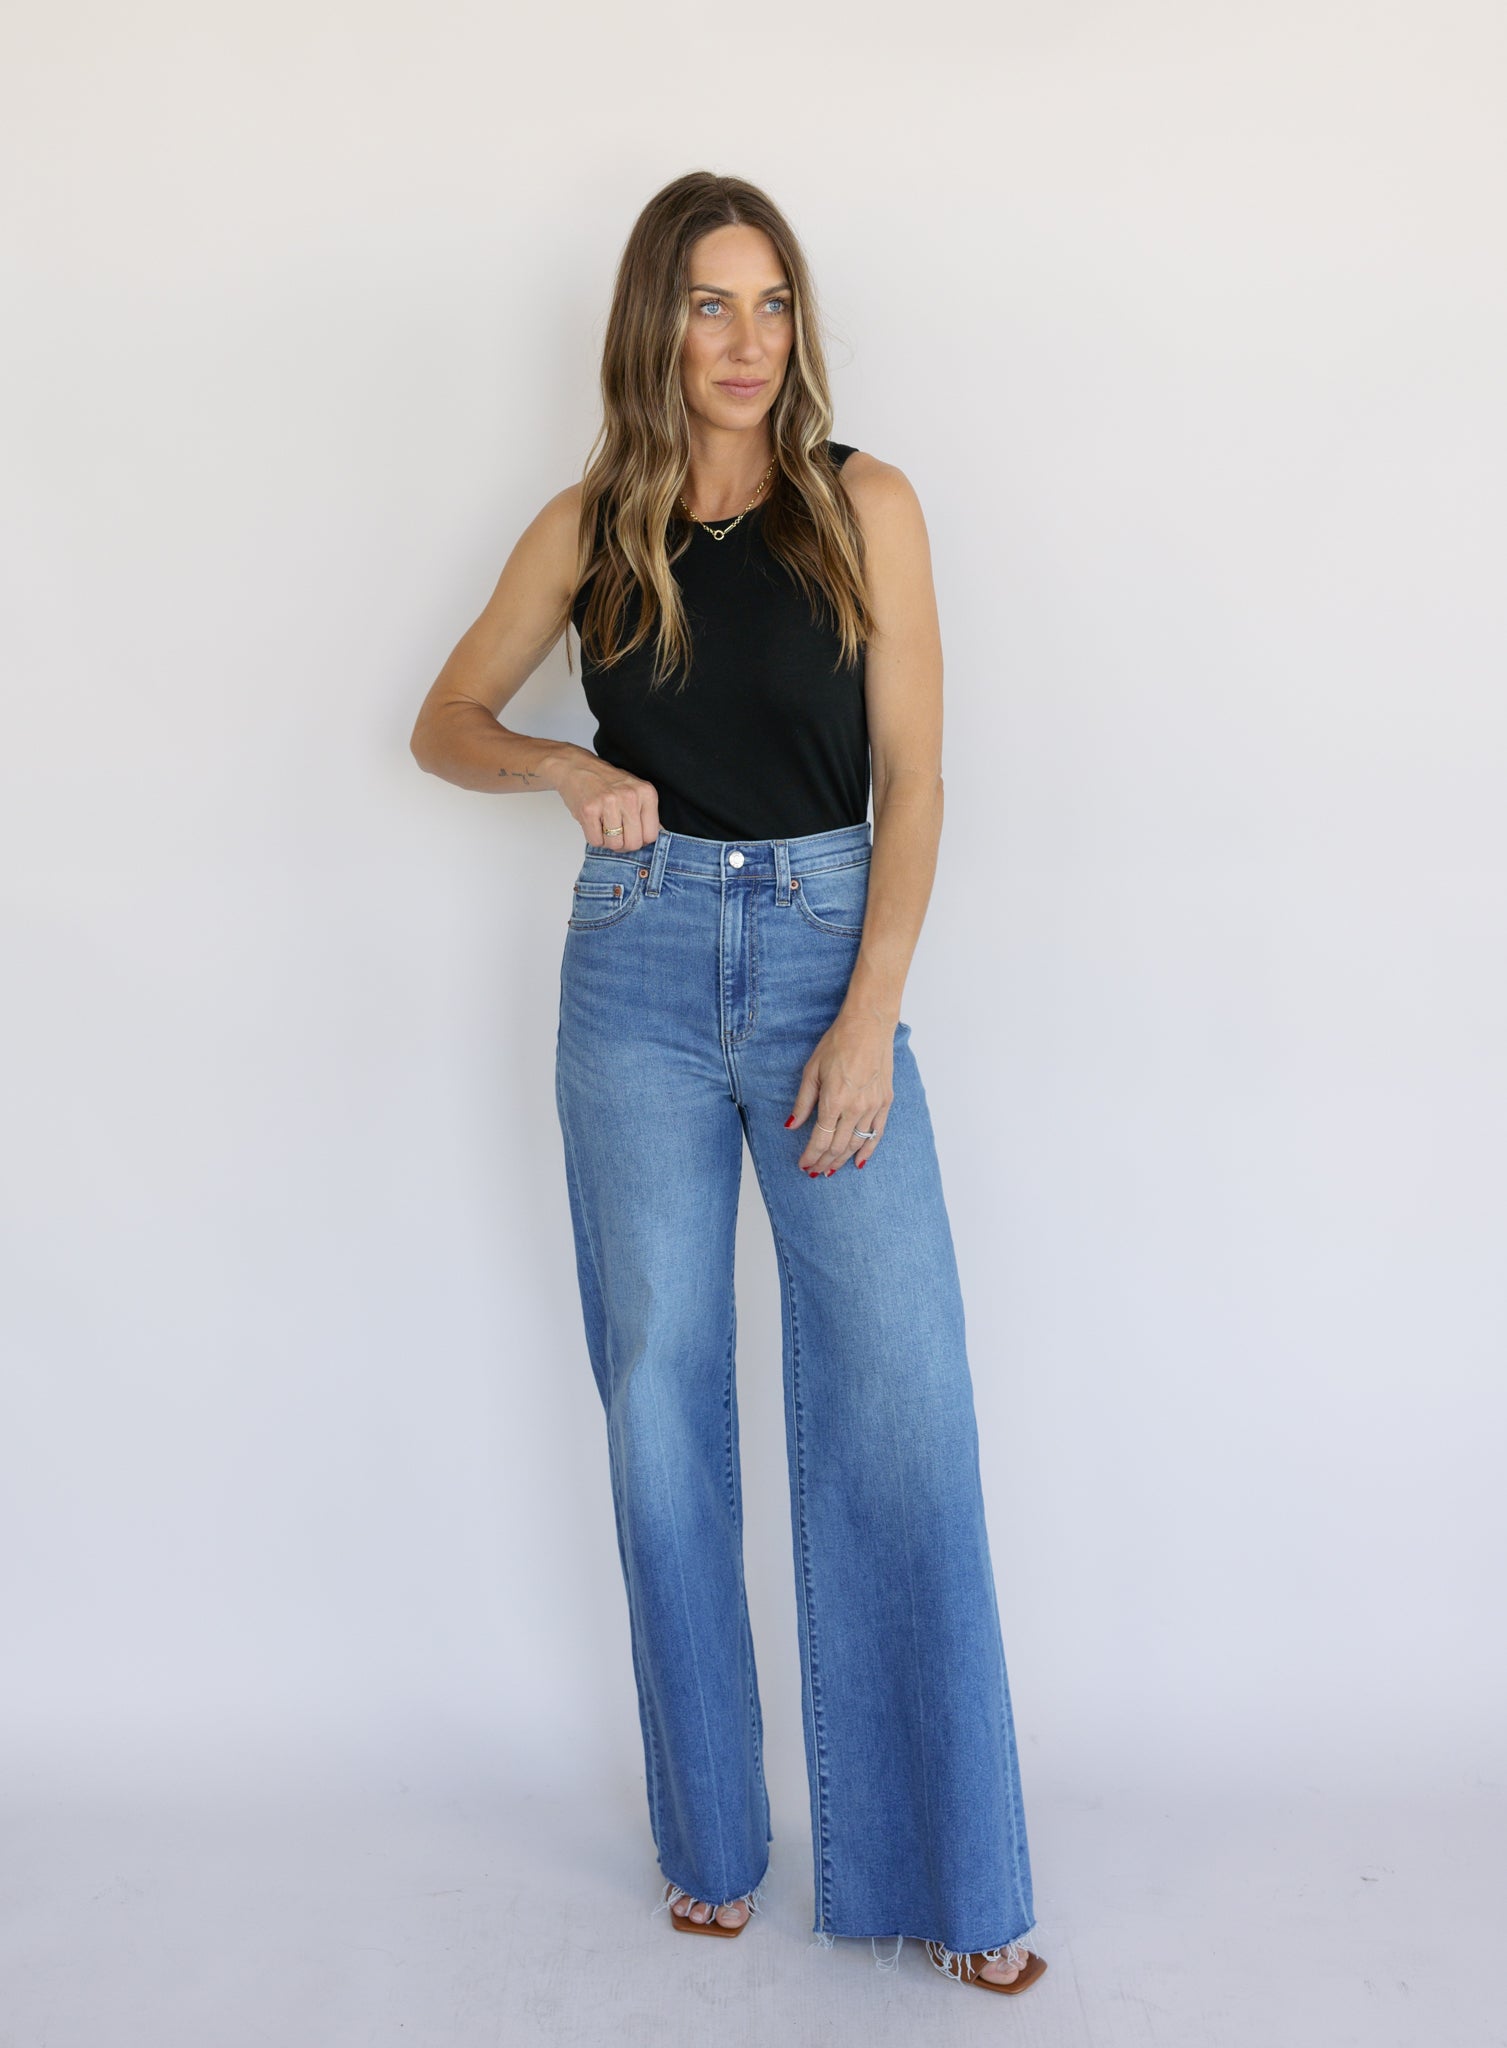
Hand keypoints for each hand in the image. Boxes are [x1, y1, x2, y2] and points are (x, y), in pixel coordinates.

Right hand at [557, 754, 660, 850]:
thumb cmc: (606, 782)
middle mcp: (630, 796)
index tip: (632, 834)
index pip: (651, 835)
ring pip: (615, 844)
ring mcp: (609, 803)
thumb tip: (658, 835)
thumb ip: (647, 813)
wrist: (576, 767)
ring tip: (603, 826)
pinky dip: (594, 837)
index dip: (641, 840)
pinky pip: (596, 841)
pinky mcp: (589, 810)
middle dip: (624, 845)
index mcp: (646, 793)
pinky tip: (593, 823)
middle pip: (634, 843)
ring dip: (607, 841)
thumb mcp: (635, 791)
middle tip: (616, 834)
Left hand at [785, 1003, 894, 1173]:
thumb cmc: (838, 1043)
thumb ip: (803, 1102)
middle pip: (838, 1146)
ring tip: (831, 1171)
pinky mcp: (885, 1102)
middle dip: (824, 1162)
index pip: (820, 1139)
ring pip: (856, 1143)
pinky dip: (868, 1150)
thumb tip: (791, 1126)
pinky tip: (859, 1162)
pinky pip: (877, 1133)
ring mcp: (873, 1106)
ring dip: (842, 1160)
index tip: (804, 1165)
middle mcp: (855, 1108)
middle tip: (814, 1171)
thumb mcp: (812, 1070)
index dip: (811, 1156)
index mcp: (834, 1100)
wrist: (869, 1026)